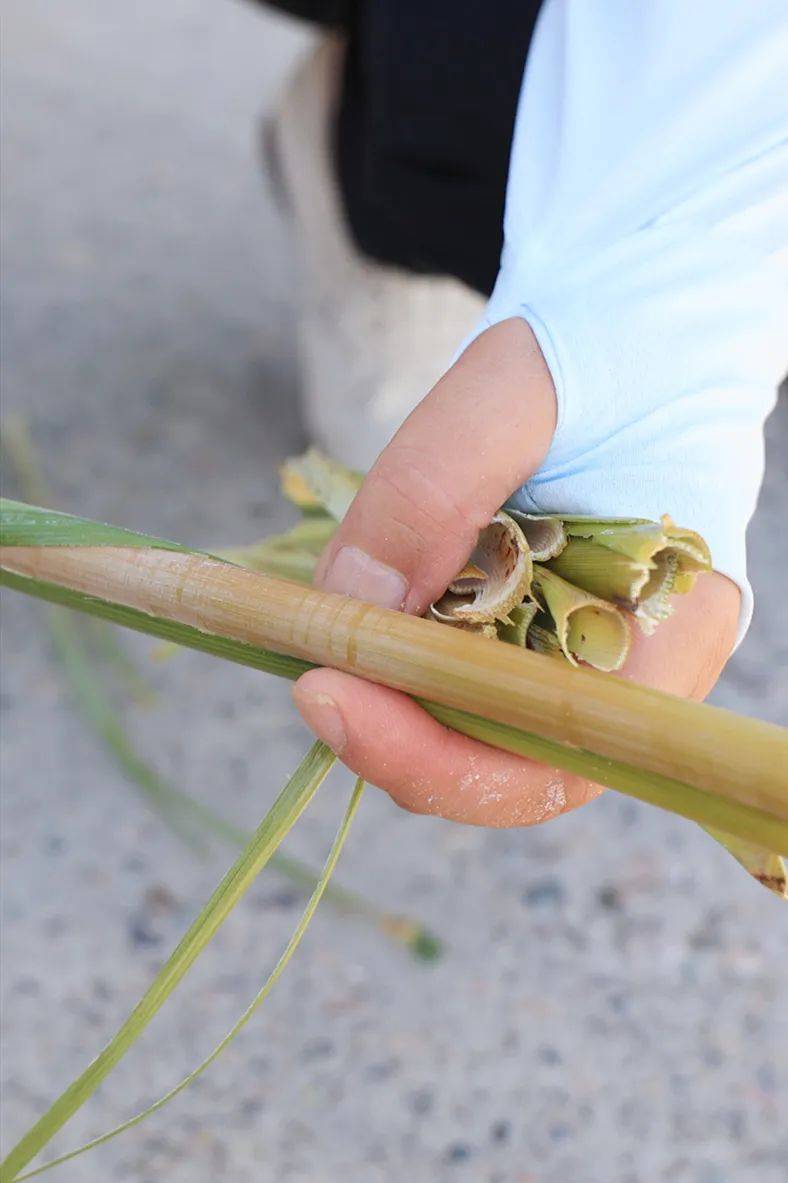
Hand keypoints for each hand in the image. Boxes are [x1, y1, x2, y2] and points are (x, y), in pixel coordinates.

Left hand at [293, 319, 740, 826]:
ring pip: (473, 733)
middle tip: (307, 674)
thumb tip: (348, 606)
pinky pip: (458, 683)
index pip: (561, 751)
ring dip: (385, 701)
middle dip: (395, 738)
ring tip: (322, 632)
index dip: (444, 759)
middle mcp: (632, 668)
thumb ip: (434, 488)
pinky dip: (392, 663)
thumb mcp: (508, 392)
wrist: (626, 332)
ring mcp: (578, 658)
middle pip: (507, 765)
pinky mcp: (532, 637)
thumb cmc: (599, 351)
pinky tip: (350, 616)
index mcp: (673, 623)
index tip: (331, 695)